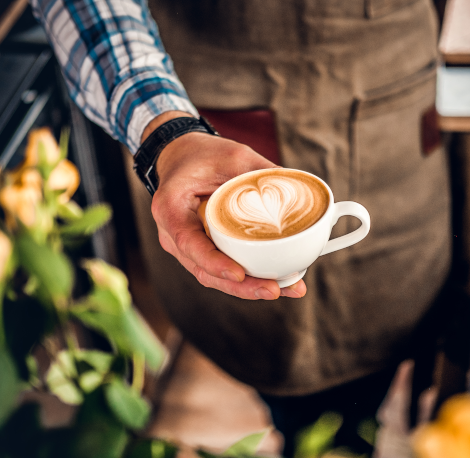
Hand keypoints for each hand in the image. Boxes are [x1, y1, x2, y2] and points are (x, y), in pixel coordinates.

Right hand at [145, 112, 306, 299]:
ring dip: (248, 288)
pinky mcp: (201, 251)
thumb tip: (299, 190)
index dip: (214, 263)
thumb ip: (262, 172)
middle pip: (204, 270)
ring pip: (213, 277)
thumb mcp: (233, 156)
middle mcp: (172, 234)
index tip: (239, 274)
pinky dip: (247, 279)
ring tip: (285, 288)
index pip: (190, 244)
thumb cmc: (203, 155)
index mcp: (170, 208)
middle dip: (240, 287)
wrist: (183, 158)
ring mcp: (185, 247)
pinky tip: (278, 282)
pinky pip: (220, 270)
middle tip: (274, 289)